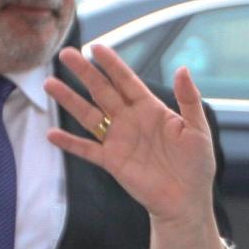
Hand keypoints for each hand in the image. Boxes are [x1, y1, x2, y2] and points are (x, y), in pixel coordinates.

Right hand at [46, 45, 215, 227]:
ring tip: (50, 84)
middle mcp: (130, 120)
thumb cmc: (196, 165)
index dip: (112, 64)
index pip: (127, 81)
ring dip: (70, 100)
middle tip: (66, 54)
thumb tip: (182, 69)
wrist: (187, 201)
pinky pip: (87, 149)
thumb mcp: (198, 129)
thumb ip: (189, 100)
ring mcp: (118, 140)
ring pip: (89, 115)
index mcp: (151, 109)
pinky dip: (69, 142)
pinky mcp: (111, 162)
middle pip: (102, 91)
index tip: (97, 47)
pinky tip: (52, 134)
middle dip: (85, 73)